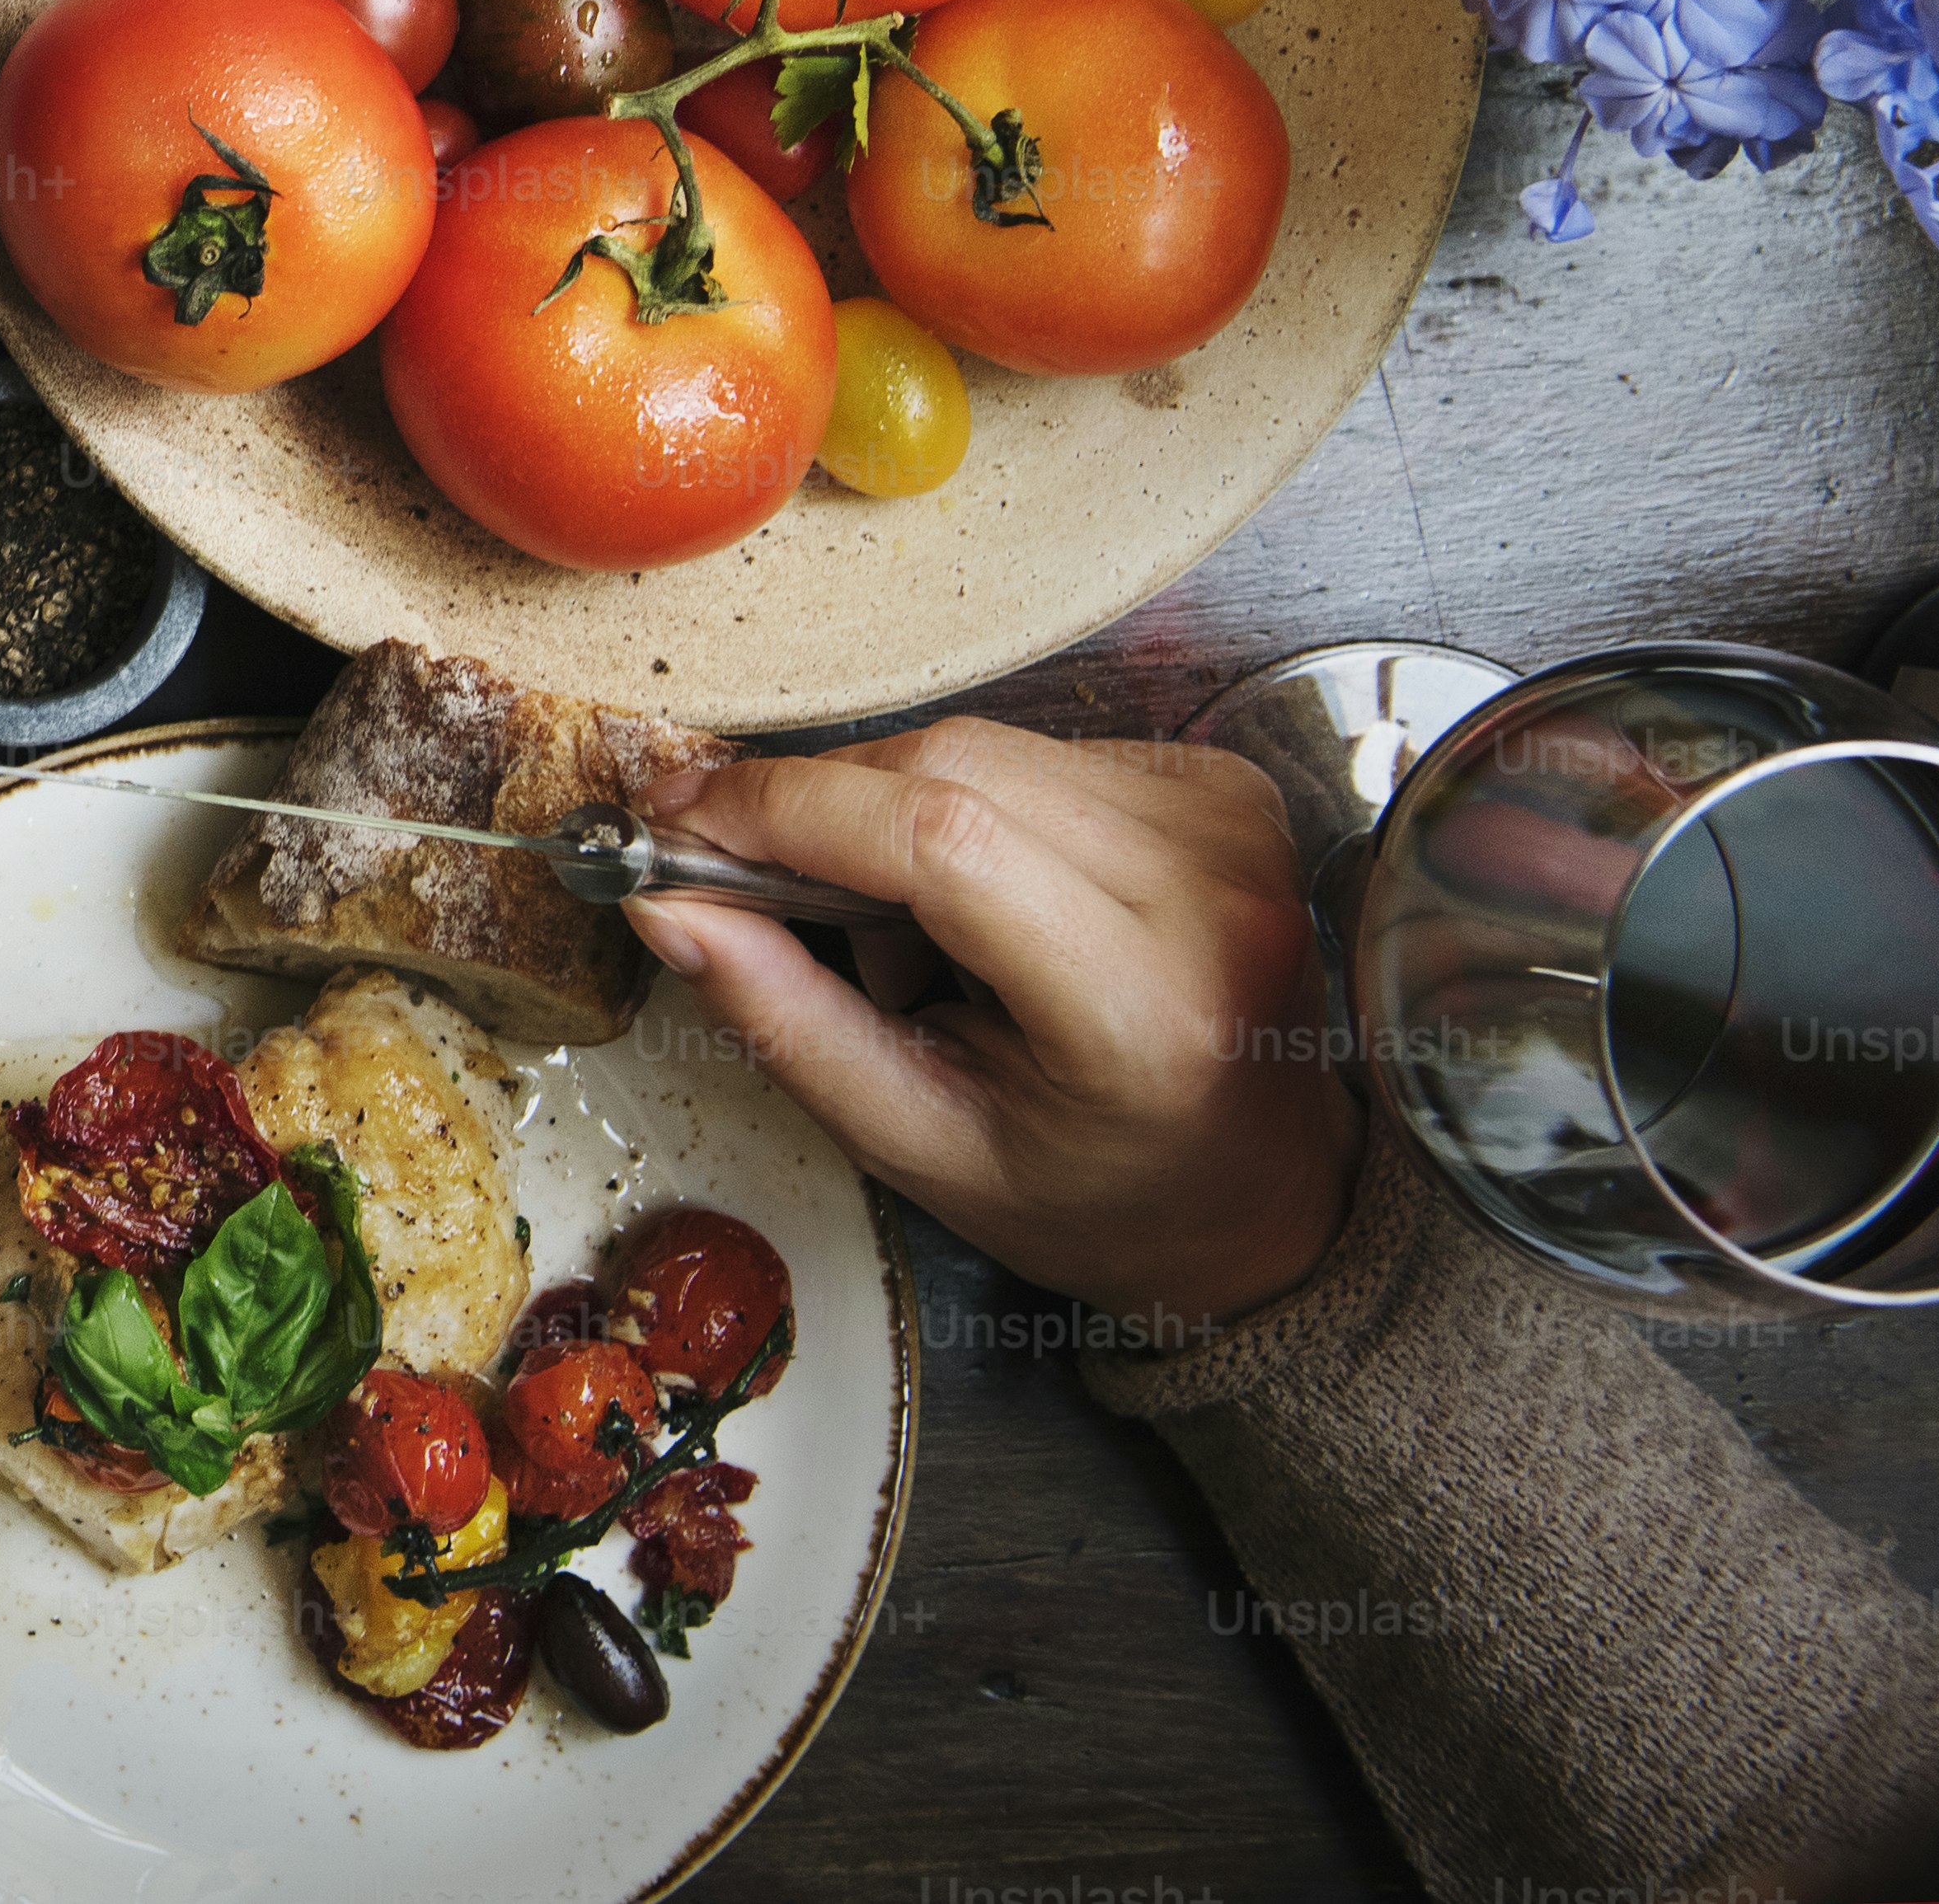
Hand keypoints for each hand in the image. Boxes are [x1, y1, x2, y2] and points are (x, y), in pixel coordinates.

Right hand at [624, 718, 1360, 1330]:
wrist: (1268, 1193)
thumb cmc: (1107, 1195)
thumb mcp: (924, 1148)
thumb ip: (788, 1023)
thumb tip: (670, 907)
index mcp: (1141, 1006)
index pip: (941, 840)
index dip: (787, 808)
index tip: (683, 819)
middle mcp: (1206, 890)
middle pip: (950, 764)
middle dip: (815, 803)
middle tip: (741, 871)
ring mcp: (1228, 823)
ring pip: (982, 743)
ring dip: (895, 814)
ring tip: (910, 933)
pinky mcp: (1223, 785)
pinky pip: (1035, 748)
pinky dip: (968, 806)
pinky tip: (986, 897)